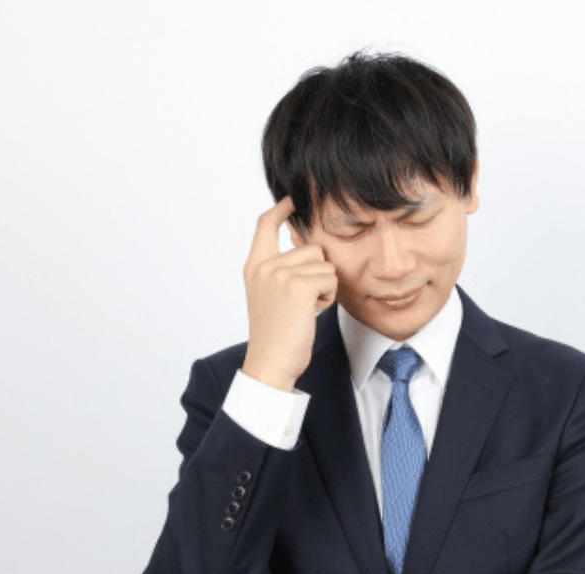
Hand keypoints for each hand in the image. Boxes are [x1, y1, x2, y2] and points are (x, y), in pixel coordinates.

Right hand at [241, 197, 336, 391]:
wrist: (270, 363)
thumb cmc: (276, 334)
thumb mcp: (271, 294)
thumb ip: (282, 269)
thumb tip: (309, 247)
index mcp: (254, 266)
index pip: (265, 225)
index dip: (281, 209)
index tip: (291, 200)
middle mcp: (264, 266)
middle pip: (312, 247)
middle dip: (318, 272)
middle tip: (303, 301)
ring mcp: (279, 274)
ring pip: (325, 263)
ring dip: (324, 286)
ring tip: (306, 308)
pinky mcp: (298, 286)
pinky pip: (330, 278)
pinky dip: (328, 297)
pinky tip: (312, 312)